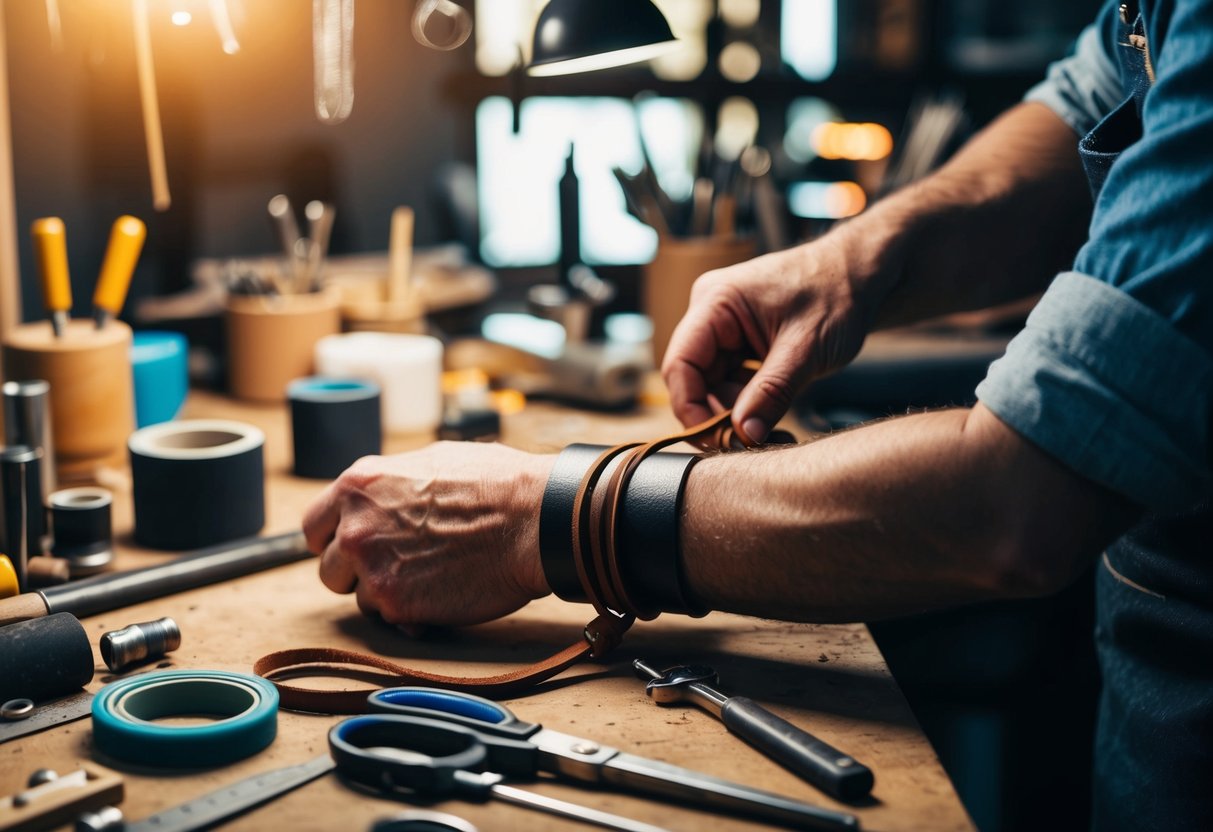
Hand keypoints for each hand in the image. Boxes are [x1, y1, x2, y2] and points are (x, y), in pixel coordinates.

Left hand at [302, 442, 555, 627]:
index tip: (355, 547)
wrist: (534, 520)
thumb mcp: (432, 461)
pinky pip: (390, 619)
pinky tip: (442, 594)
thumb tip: (381, 496)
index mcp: (359, 485)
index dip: (336, 539)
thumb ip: (390, 484)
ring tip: (431, 575)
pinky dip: (412, 613)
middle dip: (359, 570)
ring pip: (360, 597)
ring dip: (388, 592)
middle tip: (399, 564)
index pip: (313, 527)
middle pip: (330, 569)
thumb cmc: (497, 484)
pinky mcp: (398, 605)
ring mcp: (373, 569)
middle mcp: (355, 527)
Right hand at [661, 235, 871, 440]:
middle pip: (693, 377)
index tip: (715, 440)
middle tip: (749, 441)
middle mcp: (711, 311)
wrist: (862, 275)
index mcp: (715, 302)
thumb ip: (772, 393)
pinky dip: (747, 400)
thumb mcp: (806, 349)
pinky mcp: (740, 338)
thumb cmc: (837, 295)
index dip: (690, 408)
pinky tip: (771, 411)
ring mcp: (724, 325)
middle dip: (717, 413)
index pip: (680, 364)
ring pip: (712, 382)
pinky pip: (730, 377)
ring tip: (769, 427)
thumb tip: (744, 436)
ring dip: (735, 410)